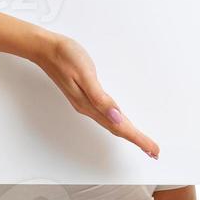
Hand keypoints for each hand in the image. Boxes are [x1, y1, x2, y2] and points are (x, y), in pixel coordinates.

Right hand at [31, 32, 159, 158]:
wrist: (45, 49)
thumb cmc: (66, 57)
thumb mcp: (85, 74)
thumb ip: (100, 98)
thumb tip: (116, 116)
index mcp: (90, 105)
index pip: (119, 127)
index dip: (137, 139)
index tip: (152, 150)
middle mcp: (88, 108)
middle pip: (117, 129)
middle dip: (136, 140)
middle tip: (154, 151)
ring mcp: (86, 103)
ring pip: (112, 124)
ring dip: (128, 133)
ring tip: (142, 142)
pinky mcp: (85, 97)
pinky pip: (106, 116)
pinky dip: (118, 123)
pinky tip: (121, 122)